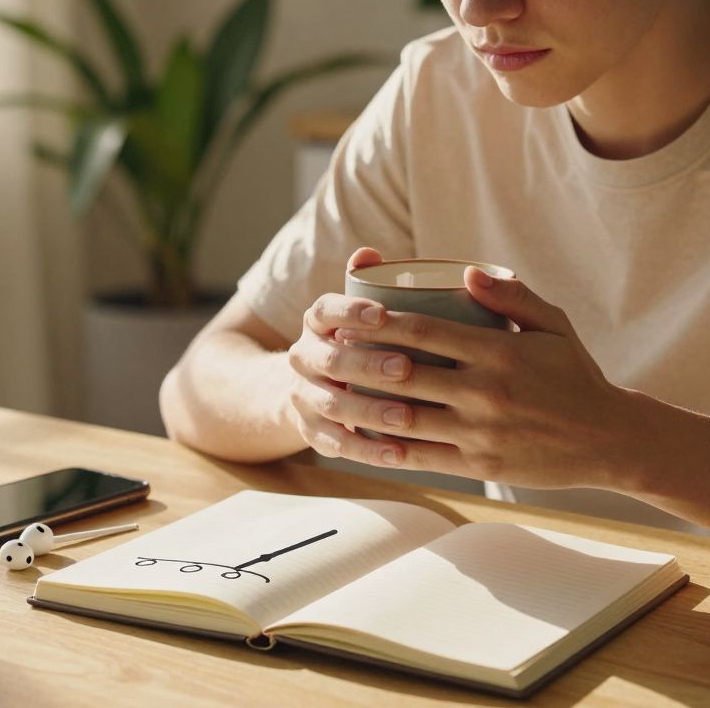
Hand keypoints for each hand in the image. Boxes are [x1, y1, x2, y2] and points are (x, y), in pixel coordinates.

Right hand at [286, 247, 427, 466]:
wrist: (306, 387)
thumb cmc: (354, 342)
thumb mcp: (355, 312)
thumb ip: (367, 284)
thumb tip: (371, 255)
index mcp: (316, 322)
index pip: (324, 310)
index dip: (349, 311)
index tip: (382, 313)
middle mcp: (303, 356)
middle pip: (330, 360)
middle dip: (367, 364)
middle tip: (405, 367)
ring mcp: (303, 396)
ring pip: (332, 404)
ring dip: (369, 411)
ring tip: (406, 418)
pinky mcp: (310, 431)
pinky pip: (336, 443)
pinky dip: (366, 450)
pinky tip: (397, 455)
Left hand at [323, 265, 638, 489]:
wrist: (607, 439)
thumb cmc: (574, 375)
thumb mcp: (553, 325)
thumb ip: (512, 295)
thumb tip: (467, 273)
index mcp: (499, 352)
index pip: (424, 331)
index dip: (378, 322)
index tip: (348, 314)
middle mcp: (485, 393)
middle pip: (402, 374)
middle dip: (356, 361)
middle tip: (325, 351)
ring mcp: (479, 433)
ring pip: (402, 419)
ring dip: (359, 407)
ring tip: (329, 393)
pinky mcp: (477, 466)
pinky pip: (418, 457)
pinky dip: (383, 447)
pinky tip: (358, 435)